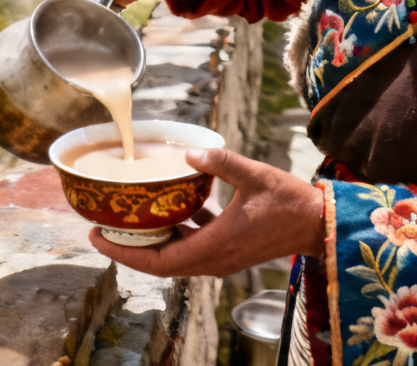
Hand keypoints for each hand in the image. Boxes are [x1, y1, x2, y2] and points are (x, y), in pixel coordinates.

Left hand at [87, 147, 325, 276]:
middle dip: (129, 248)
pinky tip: (173, 207)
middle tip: (102, 226)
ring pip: (175, 255)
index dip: (124, 254)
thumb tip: (189, 153)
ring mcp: (221, 257)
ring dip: (152, 241)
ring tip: (130, 218)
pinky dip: (177, 231)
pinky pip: (193, 245)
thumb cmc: (288, 202)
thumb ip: (220, 163)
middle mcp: (214, 259)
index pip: (158, 263)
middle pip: (160, 263)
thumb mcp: (253, 175)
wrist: (318, 224)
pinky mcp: (229, 250)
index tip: (98, 237)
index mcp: (215, 247)